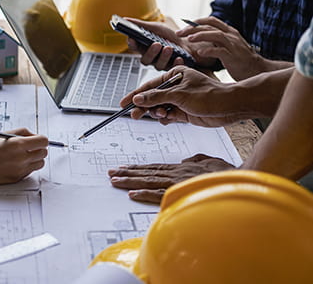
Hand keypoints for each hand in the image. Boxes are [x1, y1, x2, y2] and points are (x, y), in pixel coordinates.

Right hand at [0, 128, 48, 184]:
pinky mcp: (16, 179)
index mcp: (18, 145)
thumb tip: (34, 135)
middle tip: (30, 147)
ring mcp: (20, 170)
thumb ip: (22, 132)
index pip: (43, 141)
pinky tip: (15, 163)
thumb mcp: (3, 134)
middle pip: (43, 153)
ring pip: (39, 164)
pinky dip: (26, 167)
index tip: (38, 140)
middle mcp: (21, 158)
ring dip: (35, 159)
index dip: (41, 139)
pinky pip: (29, 172)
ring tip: (23, 156)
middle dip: (39, 149)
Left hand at [108, 154, 235, 203]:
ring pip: (148, 181)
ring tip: (115, 181)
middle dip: (127, 173)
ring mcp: (178, 183)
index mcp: (181, 168)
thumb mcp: (211, 161)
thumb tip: (184, 161)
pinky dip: (144, 193)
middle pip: (147, 172)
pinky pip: (159, 194)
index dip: (138, 168)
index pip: (154, 167)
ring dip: (130, 181)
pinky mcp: (182, 192)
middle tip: (111, 173)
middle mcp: (176, 173)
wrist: (241, 180)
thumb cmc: (228, 174)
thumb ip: (196, 160)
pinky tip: (132, 193)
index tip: (124, 168)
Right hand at [121, 66, 242, 126]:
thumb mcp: (179, 94)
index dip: (135, 94)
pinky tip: (168, 118)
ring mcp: (180, 100)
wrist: (231, 107)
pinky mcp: (185, 112)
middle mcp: (176, 87)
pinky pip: (169, 116)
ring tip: (162, 115)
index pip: (149, 85)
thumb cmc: (210, 94)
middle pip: (152, 98)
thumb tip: (138, 99)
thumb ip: (156, 97)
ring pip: (159, 108)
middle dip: (145, 107)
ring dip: (157, 113)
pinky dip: (166, 118)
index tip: (123, 103)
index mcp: (175, 75)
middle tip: (135, 115)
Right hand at [125, 17, 217, 70]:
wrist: (188, 41)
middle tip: (157, 44)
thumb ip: (140, 25)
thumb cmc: (170, 35)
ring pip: (157, 65)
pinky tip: (179, 57)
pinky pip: (172, 69)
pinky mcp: (172, 68)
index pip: (134, 47)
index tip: (132, 39)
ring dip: (163, 57)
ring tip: (169, 48)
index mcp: (144, 47)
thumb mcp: (156, 27)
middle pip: (145, 60)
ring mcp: (161, 64)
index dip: (132, 44)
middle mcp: (151, 57)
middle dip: (151, 52)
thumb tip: (125, 19)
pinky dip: (175, 63)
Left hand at [177, 16, 272, 79]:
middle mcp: (231, 36)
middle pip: (210, 27)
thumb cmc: (240, 60)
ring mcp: (233, 45)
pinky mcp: (233, 56)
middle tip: (179, 33)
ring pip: (215, 35)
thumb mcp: (229, 46)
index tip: (184, 25)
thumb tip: (201, 38)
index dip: (197, 21)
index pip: (211, 21)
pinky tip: (199, 53)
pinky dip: (208, 50)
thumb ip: (217, 41)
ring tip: (188, 39)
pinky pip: (219, 51)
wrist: (258, 70)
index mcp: (229, 32)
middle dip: (192, 28)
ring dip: (200, 36)